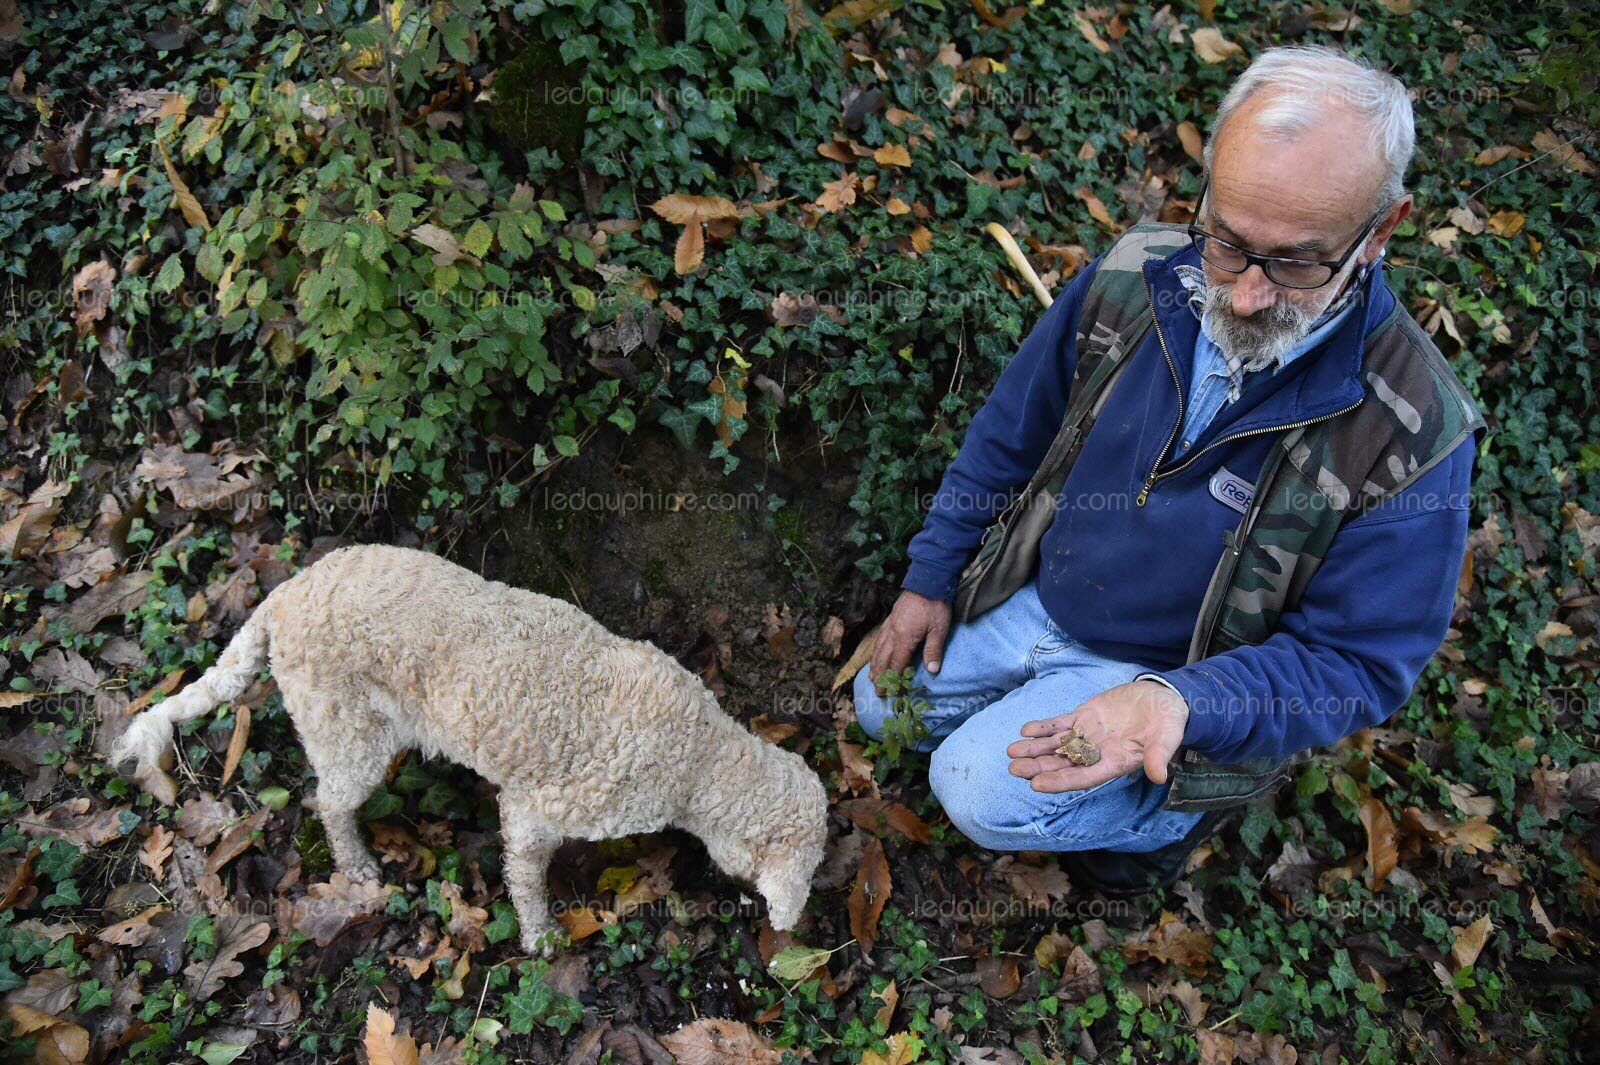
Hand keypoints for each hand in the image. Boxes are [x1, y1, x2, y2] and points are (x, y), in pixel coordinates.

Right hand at [869, 590, 952, 690]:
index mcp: (904, 638)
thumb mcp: (939, 629)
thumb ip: (933, 650)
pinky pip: (879, 638)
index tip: (892, 694)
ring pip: (878, 649)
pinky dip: (875, 650)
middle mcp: (893, 633)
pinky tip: (876, 653)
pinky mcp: (891, 618)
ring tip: (872, 677)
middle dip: (880, 677)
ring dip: (875, 665)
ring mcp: (890, 625)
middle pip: (883, 659)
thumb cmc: (935, 605)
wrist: (927, 580)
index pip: (897, 664)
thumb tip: (932, 671)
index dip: (894, 680)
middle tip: (878, 692)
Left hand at [1006, 680, 1189, 792]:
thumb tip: (1159, 776)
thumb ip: (1160, 755)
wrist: (1164, 699)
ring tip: (1012, 752)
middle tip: (1014, 768)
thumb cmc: (1168, 723)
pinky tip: (1025, 730)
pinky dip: (1044, 728)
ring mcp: (1089, 734)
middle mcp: (1097, 752)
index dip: (1060, 782)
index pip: (1083, 777)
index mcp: (1114, 763)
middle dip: (1038, 767)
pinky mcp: (1085, 716)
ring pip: (1057, 745)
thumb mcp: (1168, 737)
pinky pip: (1061, 725)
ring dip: (1035, 749)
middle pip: (1063, 764)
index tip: (1037, 785)